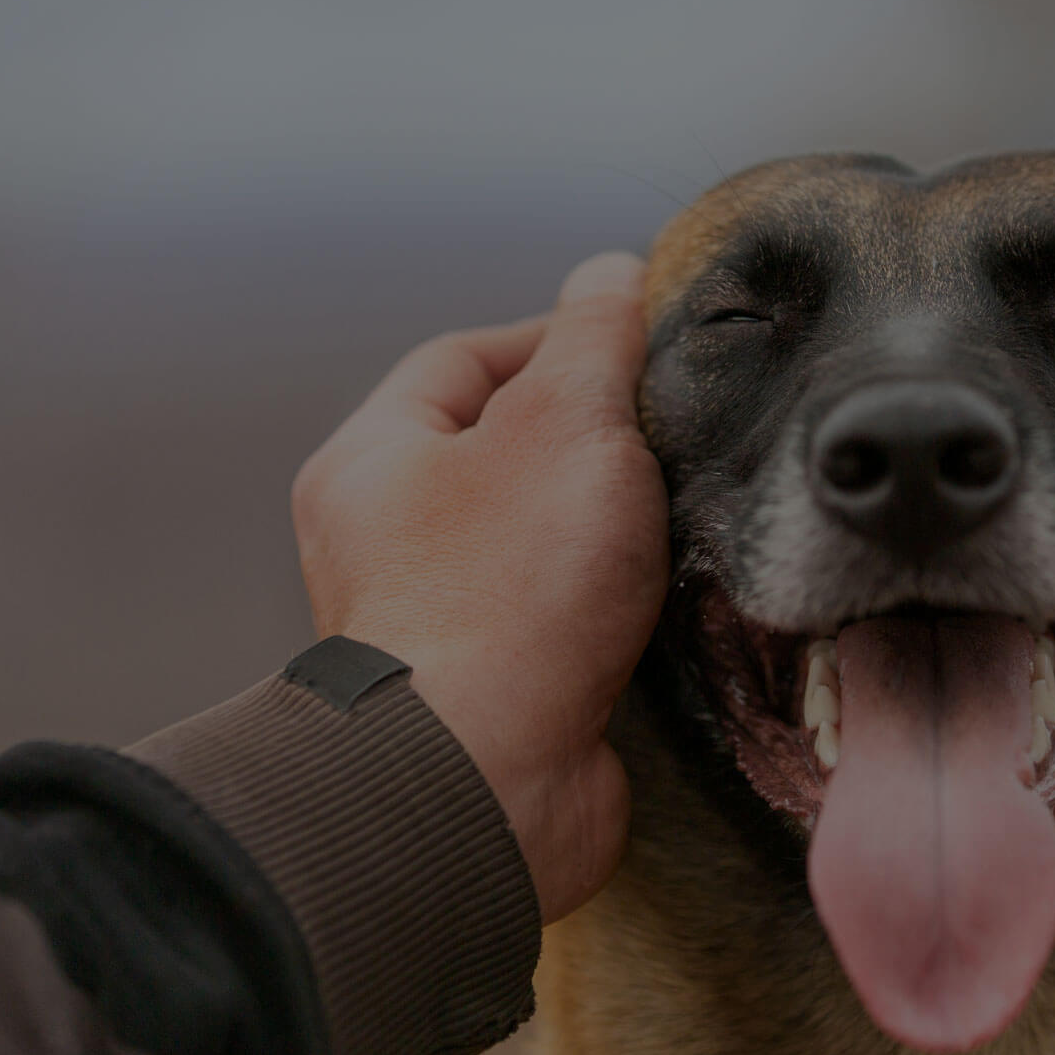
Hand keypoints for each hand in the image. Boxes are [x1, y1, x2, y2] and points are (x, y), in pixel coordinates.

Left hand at [289, 252, 665, 923]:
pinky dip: (620, 607)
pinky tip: (671, 601)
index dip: (557, 337)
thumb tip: (611, 272)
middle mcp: (389, 542)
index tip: (640, 345)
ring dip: (614, 531)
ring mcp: (443, 623)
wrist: (487, 782)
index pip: (465, 358)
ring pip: (543, 542)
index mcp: (374, 462)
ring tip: (680, 518)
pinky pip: (567, 622)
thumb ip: (595, 338)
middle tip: (670, 436)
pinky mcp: (501, 693)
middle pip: (507, 452)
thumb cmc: (509, 595)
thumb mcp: (567, 423)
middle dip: (595, 441)